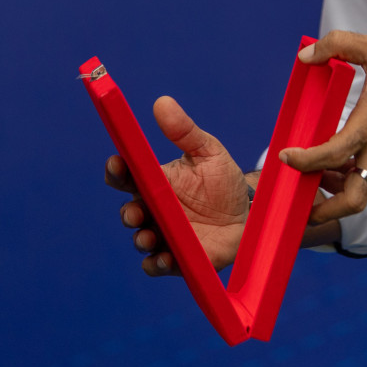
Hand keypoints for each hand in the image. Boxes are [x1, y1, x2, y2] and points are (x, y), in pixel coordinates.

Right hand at [104, 96, 249, 275]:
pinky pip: (158, 264)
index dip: (117, 170)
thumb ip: (185, 130)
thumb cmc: (222, 180)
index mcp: (155, 182)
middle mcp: (155, 210)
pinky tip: (165, 258)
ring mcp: (165, 235)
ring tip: (150, 236)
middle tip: (138, 210)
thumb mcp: (208, 151)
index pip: (126, 176)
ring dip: (142, 239)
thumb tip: (162, 102)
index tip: (117, 162)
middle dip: (129, 212)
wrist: (249, 212)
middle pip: (129, 212)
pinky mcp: (179, 257)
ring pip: (141, 239)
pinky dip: (157, 263)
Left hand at [282, 32, 366, 223]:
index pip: (331, 156)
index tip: (286, 157)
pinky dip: (356, 174)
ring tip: (318, 172)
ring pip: (361, 188)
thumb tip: (307, 54)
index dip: (304, 162)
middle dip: (323, 211)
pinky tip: (346, 156)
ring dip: (337, 187)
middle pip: (351, 201)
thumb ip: (338, 44)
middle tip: (301, 203)